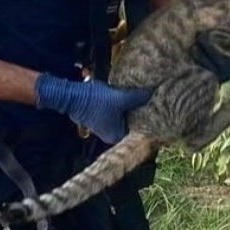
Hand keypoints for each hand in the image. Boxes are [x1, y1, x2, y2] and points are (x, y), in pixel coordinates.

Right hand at [34, 73, 151, 143]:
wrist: (72, 95)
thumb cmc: (96, 101)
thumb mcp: (121, 98)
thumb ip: (138, 97)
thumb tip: (153, 93)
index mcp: (117, 136)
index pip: (138, 131)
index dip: (148, 120)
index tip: (157, 111)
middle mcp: (111, 135)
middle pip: (131, 123)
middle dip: (139, 113)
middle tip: (152, 101)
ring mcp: (104, 127)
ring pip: (123, 117)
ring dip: (129, 108)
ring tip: (140, 96)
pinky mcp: (99, 117)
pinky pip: (115, 113)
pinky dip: (121, 106)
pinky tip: (126, 95)